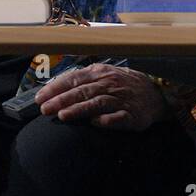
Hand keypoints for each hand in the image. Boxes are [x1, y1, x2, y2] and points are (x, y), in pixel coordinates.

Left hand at [35, 63, 168, 130]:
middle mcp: (109, 84)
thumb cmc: (122, 84)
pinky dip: (106, 120)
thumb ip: (82, 81)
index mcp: (100, 72)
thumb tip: (55, 89)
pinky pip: (118, 117)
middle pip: (82, 91)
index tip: (40, 97)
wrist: (155, 93)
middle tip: (44, 109)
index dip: (55, 88)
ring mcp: (121, 99)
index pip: (73, 78)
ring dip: (79, 109)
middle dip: (61, 100)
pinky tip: (94, 123)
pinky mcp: (132, 115)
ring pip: (97, 103)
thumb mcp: (103, 75)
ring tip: (62, 116)